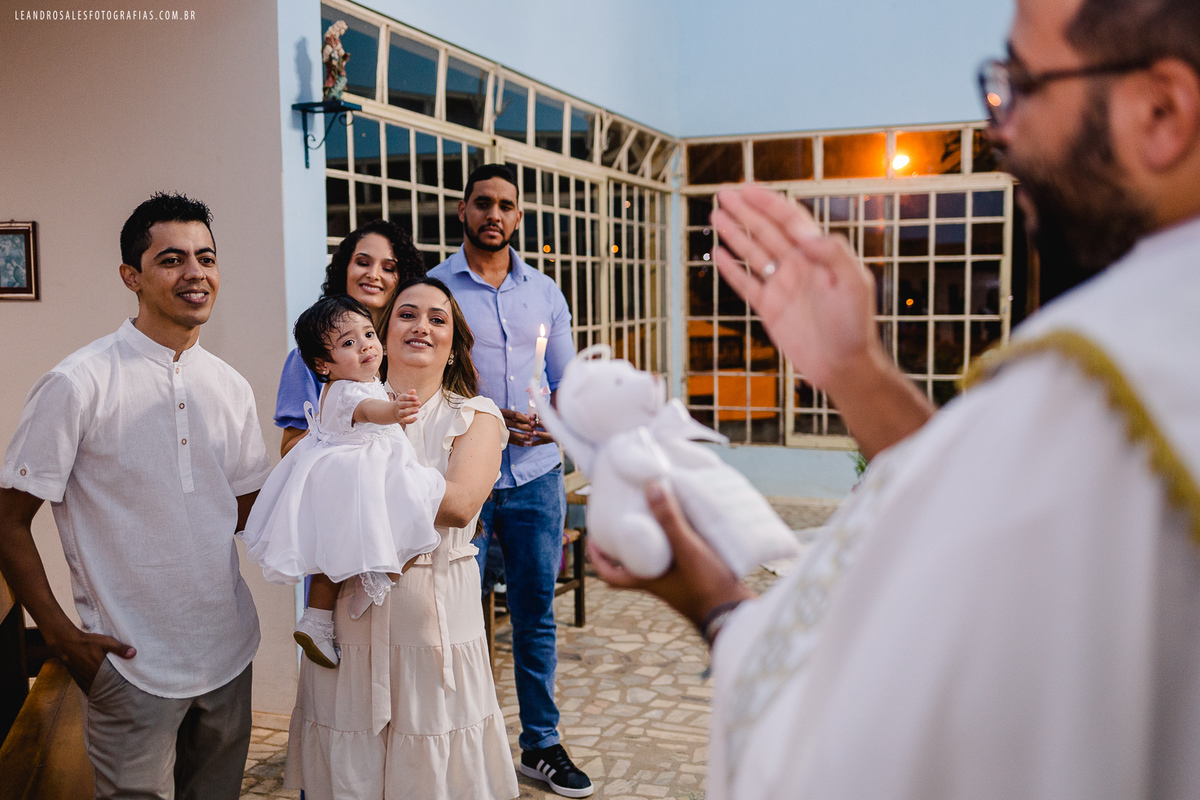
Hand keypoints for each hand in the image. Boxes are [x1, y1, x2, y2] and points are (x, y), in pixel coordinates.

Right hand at [44, 624, 134, 693]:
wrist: (66, 644)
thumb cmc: (87, 642)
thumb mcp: (106, 641)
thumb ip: (120, 648)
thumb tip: (134, 653)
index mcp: (100, 670)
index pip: (113, 683)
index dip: (120, 688)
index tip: (127, 692)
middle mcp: (92, 678)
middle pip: (105, 689)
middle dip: (113, 692)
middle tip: (121, 697)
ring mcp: (84, 680)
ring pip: (95, 690)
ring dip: (103, 693)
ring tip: (111, 697)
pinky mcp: (78, 679)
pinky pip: (87, 689)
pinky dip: (93, 691)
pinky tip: (98, 693)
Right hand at [391, 389, 419, 425]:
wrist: (392, 412)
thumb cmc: (401, 403)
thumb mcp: (404, 397)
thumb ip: (409, 394)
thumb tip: (413, 390)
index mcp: (399, 400)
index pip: (404, 397)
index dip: (410, 397)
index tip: (416, 398)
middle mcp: (398, 406)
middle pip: (404, 405)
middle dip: (411, 404)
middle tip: (419, 403)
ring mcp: (399, 413)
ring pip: (404, 413)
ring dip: (410, 412)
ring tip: (417, 410)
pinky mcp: (401, 419)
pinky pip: (405, 421)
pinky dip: (410, 420)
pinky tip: (416, 418)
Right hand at [501, 408, 553, 446]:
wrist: (487, 423)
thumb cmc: (502, 416)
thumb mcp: (508, 413)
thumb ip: (519, 415)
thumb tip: (531, 417)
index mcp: (503, 412)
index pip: (516, 415)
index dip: (525, 418)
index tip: (532, 421)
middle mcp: (501, 420)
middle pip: (516, 424)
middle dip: (526, 428)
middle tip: (534, 430)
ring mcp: (500, 429)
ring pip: (514, 434)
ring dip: (524, 436)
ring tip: (531, 438)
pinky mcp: (500, 437)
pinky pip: (511, 441)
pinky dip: (519, 443)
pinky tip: (525, 444)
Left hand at [587, 480, 753, 628]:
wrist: (737, 614)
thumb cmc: (707, 587)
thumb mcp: (687, 549)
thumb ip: (670, 520)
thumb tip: (651, 487)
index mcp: (648, 580)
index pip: (611, 575)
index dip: (598, 559)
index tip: (592, 539)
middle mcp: (659, 583)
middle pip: (633, 564)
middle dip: (627, 544)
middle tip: (626, 518)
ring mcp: (678, 582)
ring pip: (657, 560)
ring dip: (654, 541)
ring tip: (658, 514)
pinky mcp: (697, 578)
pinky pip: (679, 559)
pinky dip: (679, 543)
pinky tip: (691, 525)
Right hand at [710, 185, 886, 394]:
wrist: (843, 364)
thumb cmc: (855, 326)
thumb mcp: (854, 283)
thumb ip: (834, 254)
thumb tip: (805, 235)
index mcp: (817, 255)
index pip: (789, 220)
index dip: (767, 202)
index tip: (746, 189)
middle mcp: (797, 266)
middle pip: (765, 230)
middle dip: (744, 210)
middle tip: (723, 194)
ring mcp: (782, 286)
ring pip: (752, 252)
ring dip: (734, 233)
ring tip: (716, 215)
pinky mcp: (770, 308)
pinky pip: (746, 284)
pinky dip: (731, 270)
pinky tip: (719, 254)